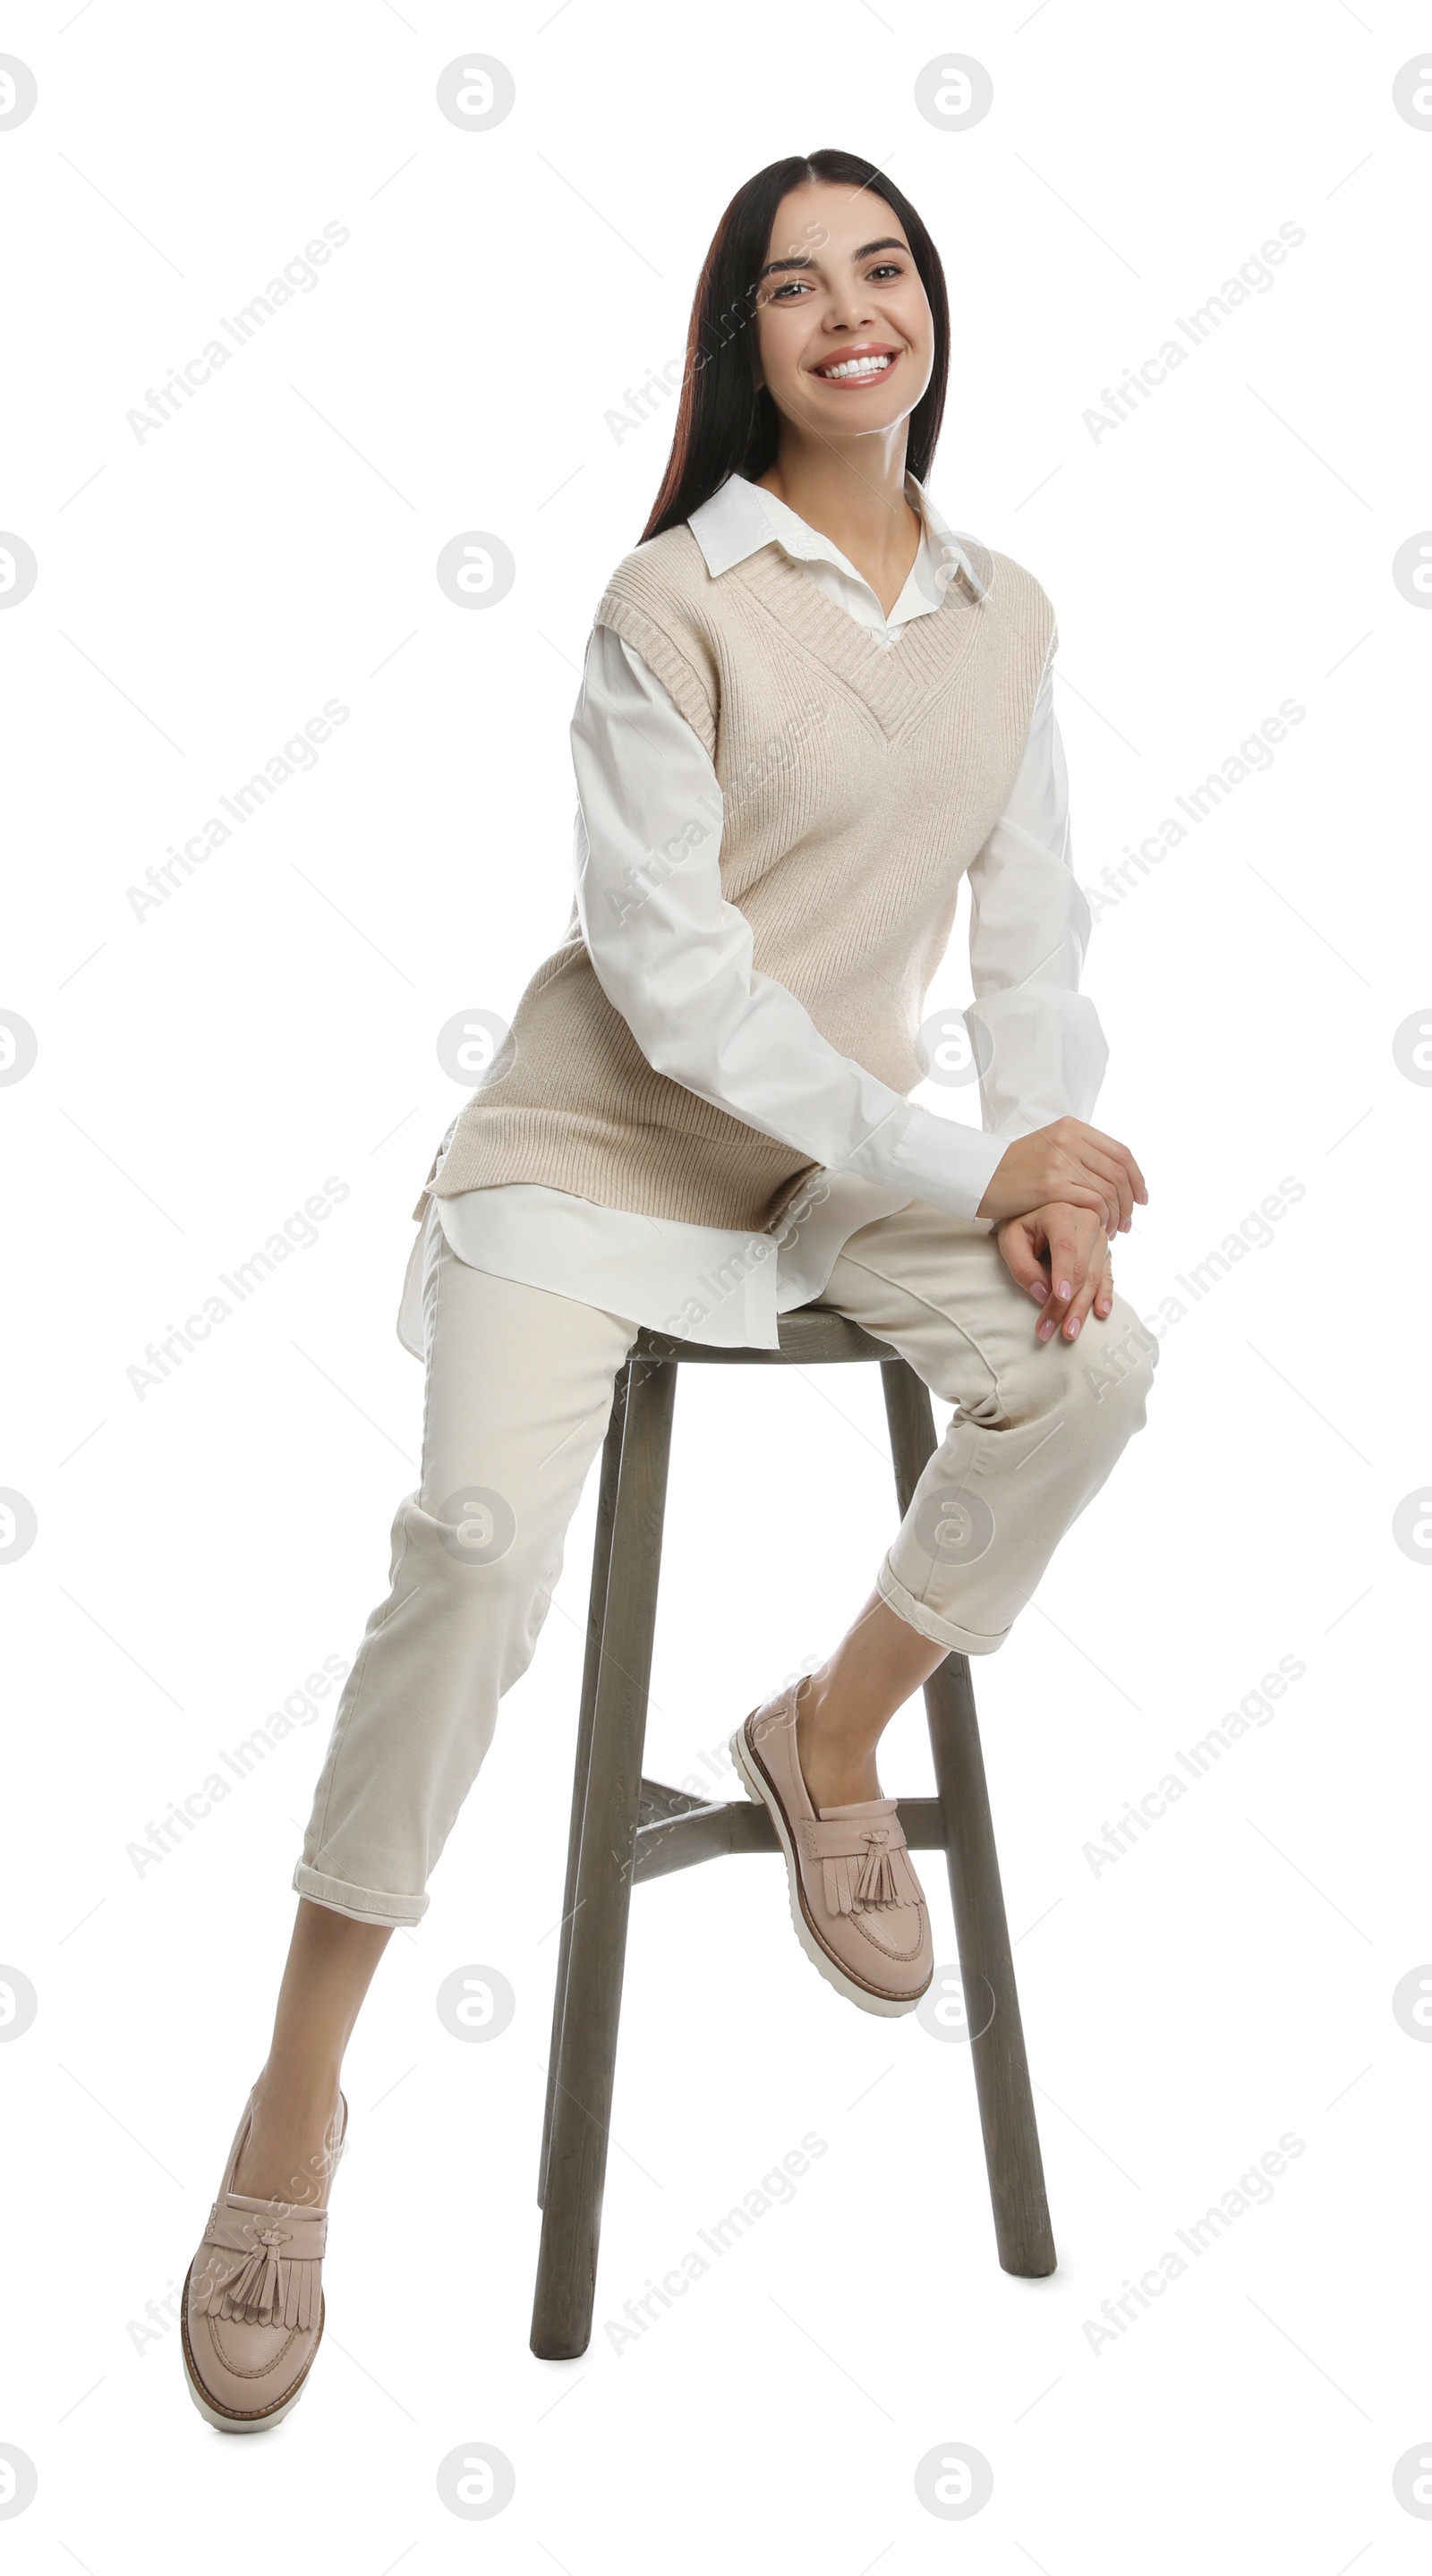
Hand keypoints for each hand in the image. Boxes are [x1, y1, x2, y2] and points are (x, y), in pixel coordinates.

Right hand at [976, 1116, 1146, 1234]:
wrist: (980, 1175)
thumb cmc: (1013, 1167)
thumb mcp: (1048, 1146)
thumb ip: (1078, 1151)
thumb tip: (1112, 1171)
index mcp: (1072, 1127)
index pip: (1120, 1152)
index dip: (1137, 1178)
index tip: (1141, 1198)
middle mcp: (1069, 1140)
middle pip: (1118, 1173)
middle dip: (1130, 1201)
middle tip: (1128, 1221)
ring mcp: (1061, 1161)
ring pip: (1108, 1190)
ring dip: (1117, 1214)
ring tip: (1115, 1230)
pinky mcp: (1052, 1184)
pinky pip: (1092, 1202)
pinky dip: (1102, 1219)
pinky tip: (1099, 1230)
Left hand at [996, 1203, 1113, 1343]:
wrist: (1039, 1210)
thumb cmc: (1022, 1225)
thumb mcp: (1011, 1240)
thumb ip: (1022, 1265)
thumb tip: (1043, 1294)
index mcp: (1061, 1213)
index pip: (1065, 1248)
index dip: (1064, 1275)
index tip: (1061, 1298)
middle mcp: (1086, 1221)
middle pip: (1081, 1268)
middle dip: (1068, 1303)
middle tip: (1057, 1330)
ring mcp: (1099, 1235)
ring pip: (1095, 1276)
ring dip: (1083, 1307)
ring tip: (1070, 1331)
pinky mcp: (1104, 1249)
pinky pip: (1107, 1274)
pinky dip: (1105, 1295)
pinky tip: (1101, 1312)